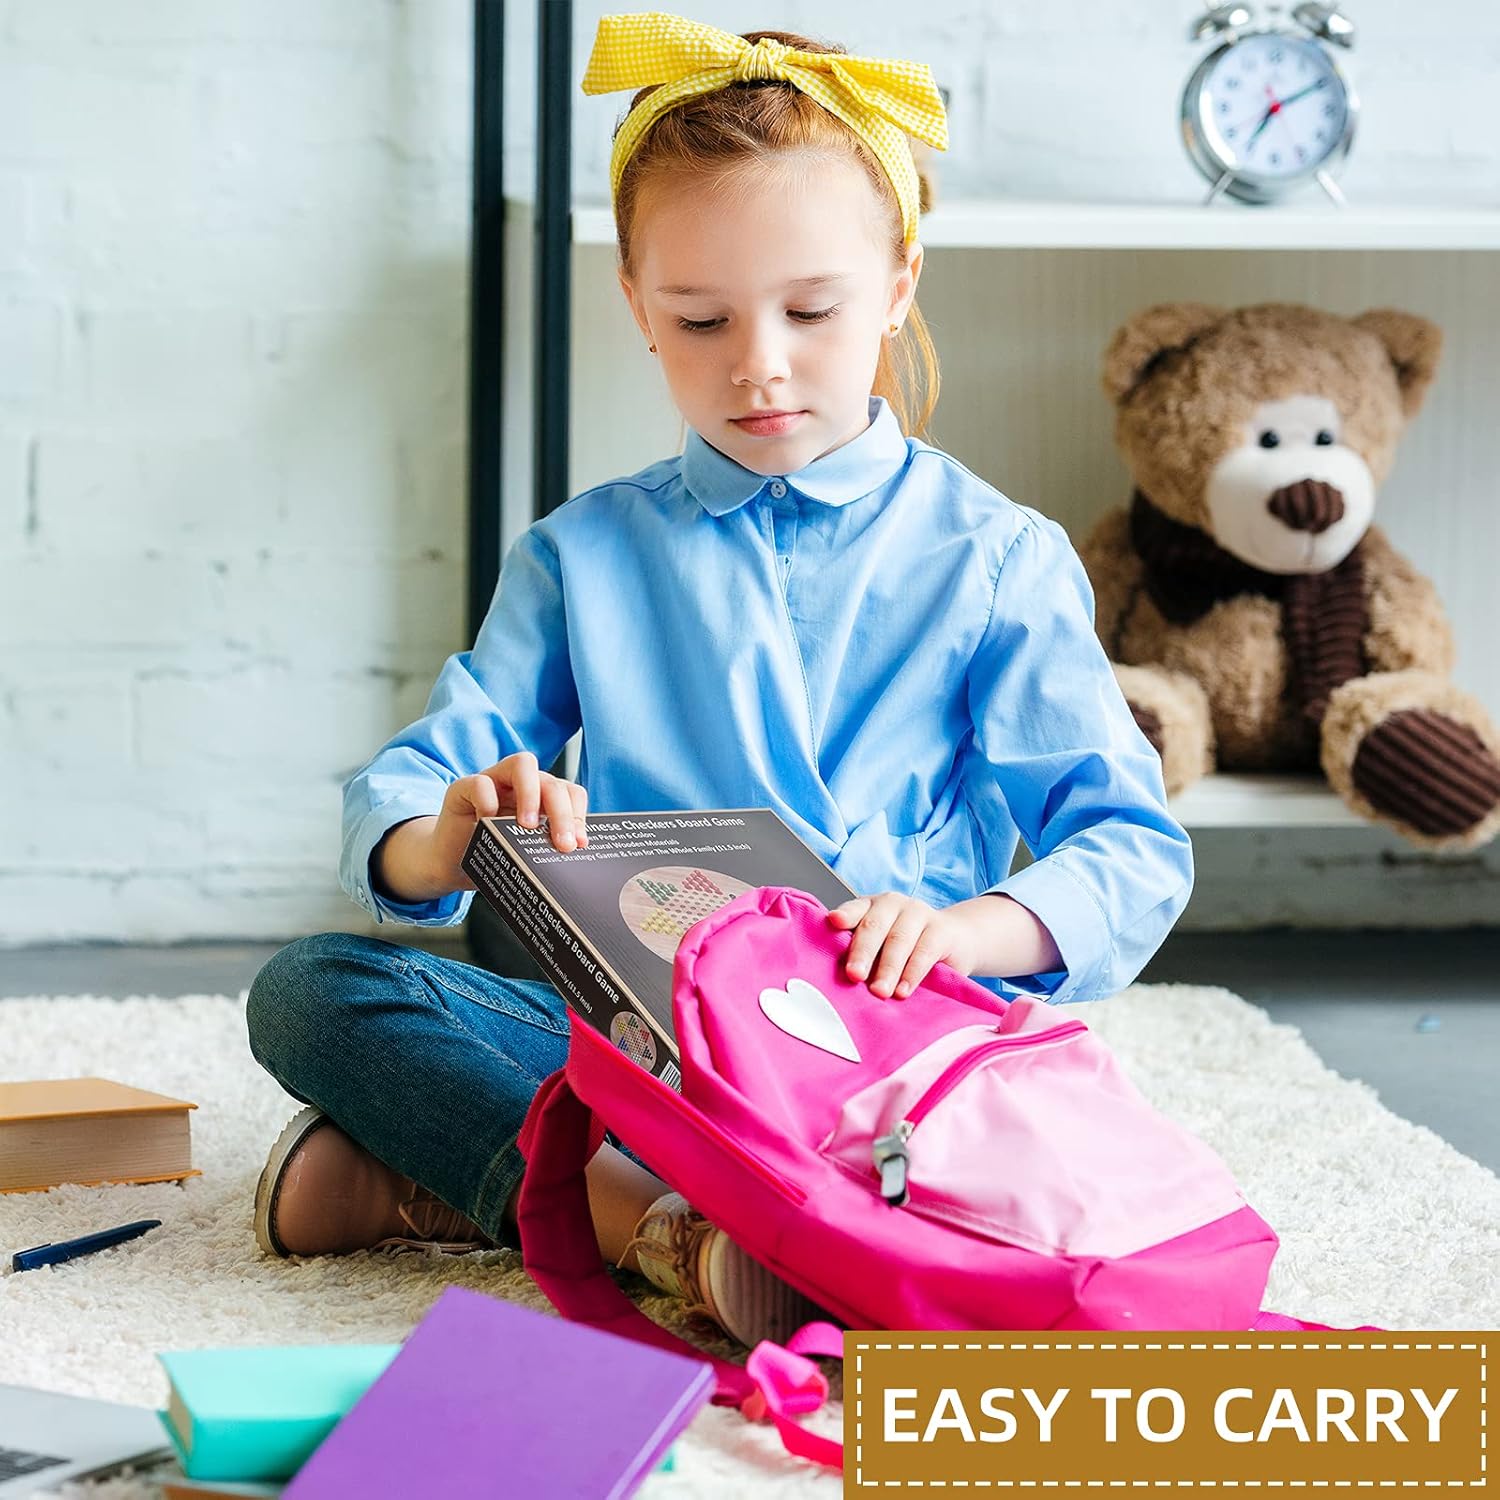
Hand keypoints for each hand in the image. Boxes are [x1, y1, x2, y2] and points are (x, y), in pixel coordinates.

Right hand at [437, 751, 588, 888]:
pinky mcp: (463, 788)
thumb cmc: (492, 855)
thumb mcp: (523, 853)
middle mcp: (521, 784)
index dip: (578, 815)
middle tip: (563, 844)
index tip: (579, 844)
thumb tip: (570, 859)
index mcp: (542, 798)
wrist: (451, 862)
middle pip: (551, 782)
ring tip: (529, 827)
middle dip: (562, 813)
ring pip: (522, 764)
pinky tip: (486, 825)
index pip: (570, 793)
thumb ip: (543, 848)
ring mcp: (493, 780)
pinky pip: (480, 783)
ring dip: (531, 794)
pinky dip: (487, 803)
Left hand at [826, 892, 977, 1000]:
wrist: (955, 938)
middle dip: (862, 952)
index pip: (855, 909)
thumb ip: (862, 954)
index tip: (834, 922)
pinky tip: (903, 991)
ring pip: (899, 940)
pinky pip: (924, 951)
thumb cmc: (907, 944)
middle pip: (874, 926)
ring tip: (879, 992)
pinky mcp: (940, 929)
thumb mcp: (881, 945)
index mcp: (871, 906)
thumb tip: (839, 981)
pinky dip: (912, 973)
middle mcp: (892, 904)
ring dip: (888, 969)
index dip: (845, 915)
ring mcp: (918, 913)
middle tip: (854, 975)